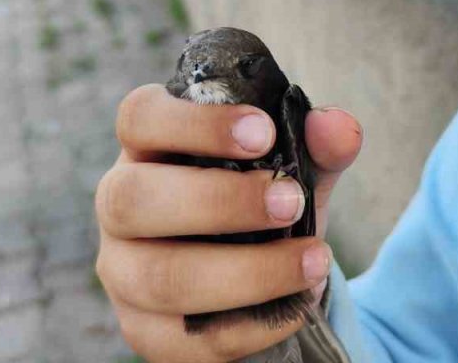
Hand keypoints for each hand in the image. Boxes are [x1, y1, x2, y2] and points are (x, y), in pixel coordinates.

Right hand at [95, 84, 362, 361]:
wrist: (258, 285)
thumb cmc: (260, 209)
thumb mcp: (292, 170)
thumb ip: (317, 146)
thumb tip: (338, 129)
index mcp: (147, 149)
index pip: (139, 119)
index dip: (194, 123)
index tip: (263, 132)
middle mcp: (119, 207)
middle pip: (132, 199)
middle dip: (219, 201)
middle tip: (291, 201)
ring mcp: (124, 275)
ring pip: (162, 277)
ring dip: (248, 271)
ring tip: (314, 261)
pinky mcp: (147, 333)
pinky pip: (192, 338)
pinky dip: (255, 325)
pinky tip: (299, 305)